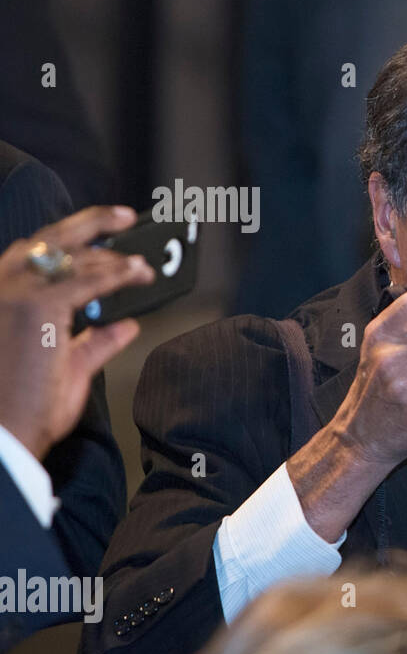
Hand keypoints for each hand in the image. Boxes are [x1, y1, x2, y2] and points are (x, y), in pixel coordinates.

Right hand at [0, 205, 153, 459]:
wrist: (2, 436)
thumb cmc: (21, 410)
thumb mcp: (65, 369)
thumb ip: (95, 343)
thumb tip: (126, 326)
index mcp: (0, 298)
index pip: (32, 255)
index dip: (67, 240)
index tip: (99, 235)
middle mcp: (2, 288)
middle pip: (48, 239)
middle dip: (90, 222)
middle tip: (126, 216)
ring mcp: (15, 295)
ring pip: (72, 257)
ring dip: (115, 258)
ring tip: (145, 266)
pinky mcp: (37, 308)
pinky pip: (86, 279)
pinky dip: (116, 273)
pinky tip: (138, 273)